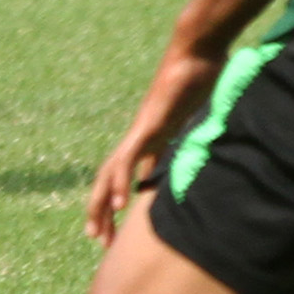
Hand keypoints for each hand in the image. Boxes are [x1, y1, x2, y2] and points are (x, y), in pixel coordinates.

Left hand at [86, 42, 229, 242]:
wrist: (195, 53)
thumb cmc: (198, 80)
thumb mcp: (194, 119)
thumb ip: (188, 140)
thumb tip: (193, 161)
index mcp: (149, 140)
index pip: (126, 176)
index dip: (118, 201)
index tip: (115, 228)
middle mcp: (138, 138)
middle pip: (109, 179)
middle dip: (100, 210)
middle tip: (95, 240)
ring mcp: (140, 132)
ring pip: (110, 173)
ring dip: (102, 204)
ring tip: (97, 232)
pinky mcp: (148, 126)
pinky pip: (128, 159)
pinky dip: (120, 182)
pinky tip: (116, 205)